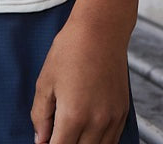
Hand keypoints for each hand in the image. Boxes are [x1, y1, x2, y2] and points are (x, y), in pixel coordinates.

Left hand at [31, 11, 130, 143]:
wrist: (101, 30)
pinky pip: (113, 141)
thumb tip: (40, 139)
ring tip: (70, 135)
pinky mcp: (123, 113)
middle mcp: (96, 123)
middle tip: (55, 136)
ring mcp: (113, 119)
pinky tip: (88, 135)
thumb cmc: (71, 50)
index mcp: (73, 116)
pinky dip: (99, 143)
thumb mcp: (46, 81)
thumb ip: (41, 114)